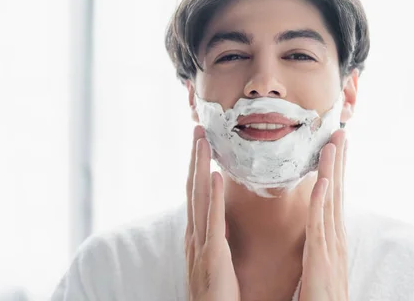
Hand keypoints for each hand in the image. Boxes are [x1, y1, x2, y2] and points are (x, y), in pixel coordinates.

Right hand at [185, 126, 239, 300]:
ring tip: (203, 141)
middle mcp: (194, 234)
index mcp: (197, 234)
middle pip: (193, 187)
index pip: (195, 192)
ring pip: (199, 196)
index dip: (197, 166)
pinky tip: (215, 175)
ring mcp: (200, 244)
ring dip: (200, 167)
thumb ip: (215, 237)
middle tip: (198, 129)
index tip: (201, 143)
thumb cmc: (216, 294)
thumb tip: (221, 217)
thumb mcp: (214, 259)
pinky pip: (213, 221)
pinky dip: (213, 196)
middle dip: (195, 158)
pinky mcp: (213, 255)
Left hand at [299, 130, 348, 300]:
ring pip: (330, 201)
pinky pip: (319, 226)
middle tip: (339, 133)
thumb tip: (315, 224)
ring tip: (331, 145)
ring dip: (331, 172)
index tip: (334, 147)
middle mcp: (334, 237)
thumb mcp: (319, 262)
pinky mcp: (321, 259)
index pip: (333, 196)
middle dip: (338, 162)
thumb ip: (318, 241)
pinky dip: (320, 202)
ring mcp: (330, 247)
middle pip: (336, 191)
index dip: (335, 170)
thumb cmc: (320, 296)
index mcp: (331, 236)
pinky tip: (321, 182)